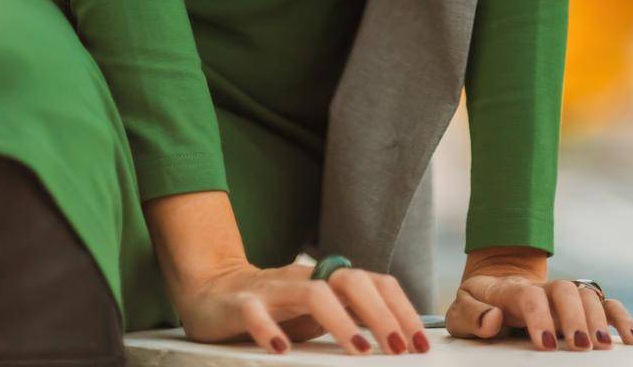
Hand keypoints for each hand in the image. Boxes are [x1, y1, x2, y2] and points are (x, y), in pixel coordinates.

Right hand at [175, 257, 433, 354]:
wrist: (211, 289)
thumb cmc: (272, 307)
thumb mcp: (316, 314)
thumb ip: (349, 318)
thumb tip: (396, 339)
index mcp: (327, 282)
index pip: (374, 283)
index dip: (400, 309)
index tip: (421, 343)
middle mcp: (305, 279)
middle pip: (350, 280)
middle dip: (380, 314)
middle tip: (401, 348)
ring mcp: (273, 290)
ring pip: (311, 293)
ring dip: (340, 322)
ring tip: (360, 351)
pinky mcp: (240, 304)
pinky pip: (255, 312)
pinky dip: (269, 329)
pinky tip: (280, 350)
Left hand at [445, 257, 632, 350]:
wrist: (495, 284)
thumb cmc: (478, 304)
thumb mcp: (460, 311)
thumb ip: (470, 315)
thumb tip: (493, 319)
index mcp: (511, 291)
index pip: (529, 295)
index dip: (539, 317)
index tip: (546, 344)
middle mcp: (542, 289)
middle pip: (564, 290)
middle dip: (575, 317)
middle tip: (582, 346)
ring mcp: (562, 297)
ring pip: (587, 295)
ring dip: (599, 318)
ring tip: (605, 347)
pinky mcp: (577, 307)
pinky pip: (605, 304)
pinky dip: (621, 317)